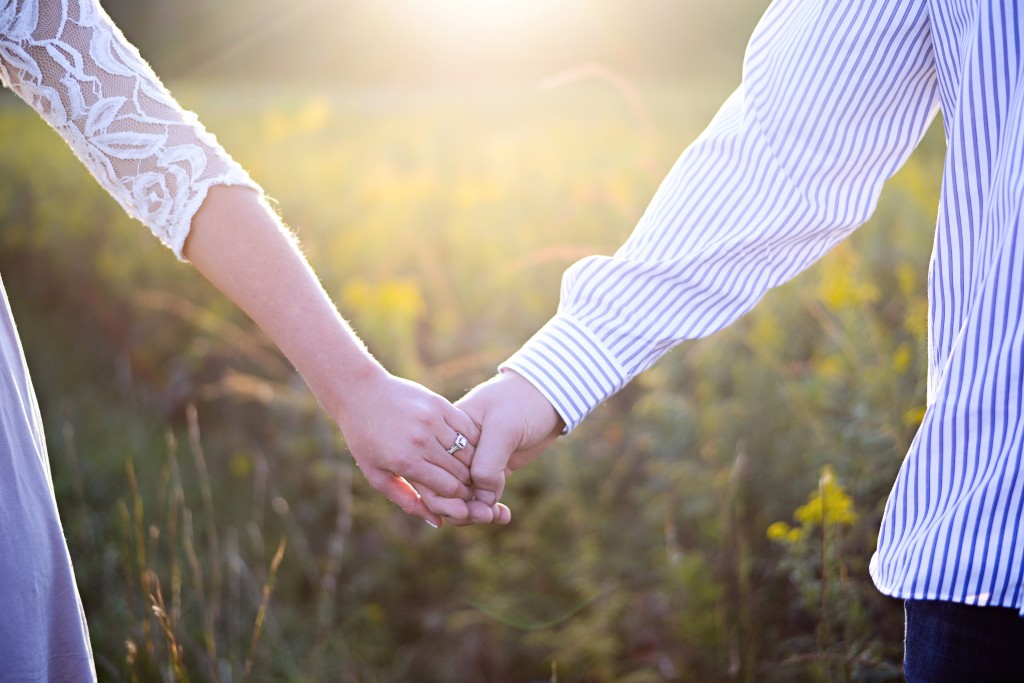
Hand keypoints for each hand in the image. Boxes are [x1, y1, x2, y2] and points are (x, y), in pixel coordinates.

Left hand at [332, 368, 483, 526]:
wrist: (360, 393)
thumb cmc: (366, 439)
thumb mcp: (377, 475)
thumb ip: (407, 500)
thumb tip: (439, 521)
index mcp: (405, 461)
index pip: (449, 488)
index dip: (460, 498)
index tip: (462, 500)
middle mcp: (421, 441)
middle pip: (461, 471)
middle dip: (468, 484)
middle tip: (471, 488)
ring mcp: (432, 420)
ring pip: (468, 450)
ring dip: (472, 464)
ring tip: (470, 470)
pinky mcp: (439, 404)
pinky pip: (467, 428)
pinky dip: (472, 441)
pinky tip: (468, 448)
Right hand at [453, 370, 563, 523]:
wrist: (549, 397)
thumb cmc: (523, 402)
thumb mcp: (504, 427)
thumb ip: (488, 461)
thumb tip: (480, 497)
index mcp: (448, 432)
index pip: (435, 471)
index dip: (446, 497)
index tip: (468, 509)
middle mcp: (457, 450)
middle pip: (445, 489)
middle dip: (461, 509)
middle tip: (486, 516)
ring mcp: (474, 461)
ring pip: (463, 497)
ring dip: (476, 512)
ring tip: (496, 516)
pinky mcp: (492, 470)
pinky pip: (482, 496)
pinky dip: (490, 508)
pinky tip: (504, 515)